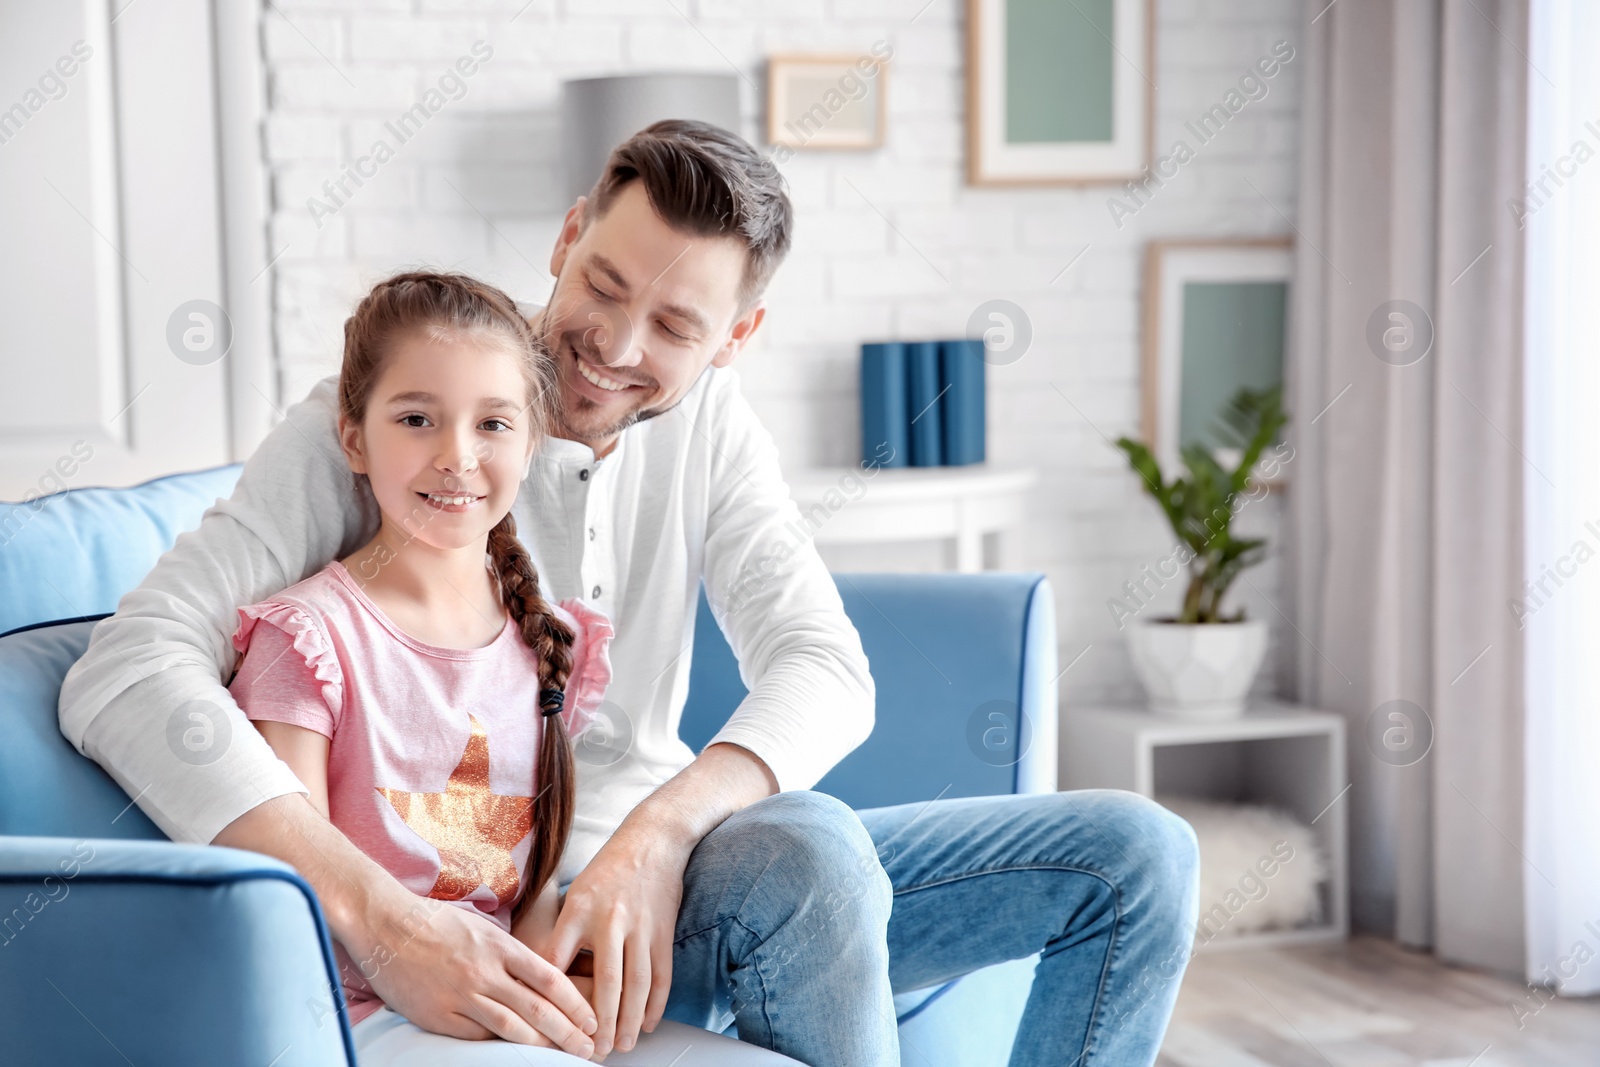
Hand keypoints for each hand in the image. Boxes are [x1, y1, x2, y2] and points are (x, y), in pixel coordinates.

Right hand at [352, 885, 598, 1053]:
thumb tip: (543, 977)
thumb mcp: (483, 926)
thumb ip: (511, 953)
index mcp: (500, 946)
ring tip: (564, 1056)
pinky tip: (519, 1054)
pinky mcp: (439, 1016)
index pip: (549, 978)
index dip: (575, 1002)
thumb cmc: (437, 922)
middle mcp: (484, 971)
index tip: (592, 1018)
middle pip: (537, 1008)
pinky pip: (477, 1036)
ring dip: (542, 1045)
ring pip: (511, 1027)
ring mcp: (461, 995)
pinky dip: (500, 1045)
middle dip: (568, 1031)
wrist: (385, 924)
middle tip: (589, 1047)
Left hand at [543, 824, 690, 1057]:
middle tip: (594, 1051)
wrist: (653, 840)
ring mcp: (641, 926)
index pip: (559, 962)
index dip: (553, 998)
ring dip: (630, 1020)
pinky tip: (648, 1022)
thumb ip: (563, 933)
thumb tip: (544, 973)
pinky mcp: (663, 930)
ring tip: (622, 1045)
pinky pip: (661, 974)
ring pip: (636, 984)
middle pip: (605, 983)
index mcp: (579, 910)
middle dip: (600, 1023)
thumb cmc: (609, 869)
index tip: (548, 1025)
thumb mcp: (576, 894)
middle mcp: (610, 920)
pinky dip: (656, 1002)